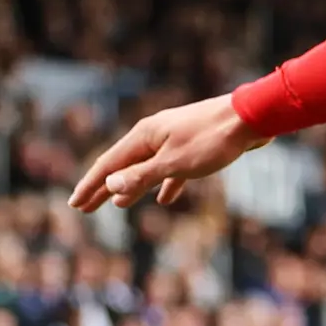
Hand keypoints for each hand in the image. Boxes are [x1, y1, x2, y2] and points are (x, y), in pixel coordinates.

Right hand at [73, 95, 254, 210]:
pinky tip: (164, 199)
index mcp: (144, 136)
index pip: (108, 165)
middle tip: (85, 208)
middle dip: (103, 189)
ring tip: (118, 205)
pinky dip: (164, 185)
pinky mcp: (193, 147)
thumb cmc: (211, 139)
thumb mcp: (174, 163)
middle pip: (122, 166)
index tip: (75, 204)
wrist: (250, 117)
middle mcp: (154, 135)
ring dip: (131, 188)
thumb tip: (110, 187)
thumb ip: (142, 176)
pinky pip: (170, 169)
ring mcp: (173, 139)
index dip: (90, 186)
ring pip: (146, 168)